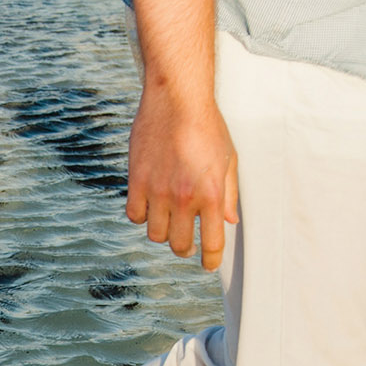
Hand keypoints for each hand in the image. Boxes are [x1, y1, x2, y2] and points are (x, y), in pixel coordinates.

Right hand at [126, 87, 238, 271]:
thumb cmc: (207, 126)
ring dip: (163, 231)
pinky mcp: (137, 181)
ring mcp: (158, 191)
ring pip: (155, 234)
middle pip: (179, 245)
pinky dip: (142, 216)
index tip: (209, 265)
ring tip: (168, 220)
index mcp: (211, 194)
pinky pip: (135, 215)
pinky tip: (150, 205)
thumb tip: (229, 221)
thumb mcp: (228, 159)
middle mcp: (184, 197)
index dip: (210, 260)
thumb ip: (229, 194)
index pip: (211, 242)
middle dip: (185, 248)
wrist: (177, 99)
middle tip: (186, 243)